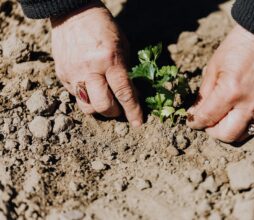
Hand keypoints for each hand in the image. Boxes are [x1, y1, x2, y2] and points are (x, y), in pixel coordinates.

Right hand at [51, 1, 142, 126]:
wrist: (73, 13)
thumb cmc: (104, 28)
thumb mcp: (123, 46)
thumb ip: (127, 71)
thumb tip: (132, 94)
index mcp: (109, 60)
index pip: (123, 92)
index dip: (133, 110)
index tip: (138, 123)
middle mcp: (90, 69)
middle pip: (103, 106)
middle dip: (115, 113)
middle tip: (120, 109)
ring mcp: (73, 73)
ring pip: (87, 107)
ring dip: (99, 109)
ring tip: (105, 101)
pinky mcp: (62, 75)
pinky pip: (75, 96)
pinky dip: (87, 97)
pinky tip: (92, 88)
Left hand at [187, 25, 253, 142]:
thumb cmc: (235, 49)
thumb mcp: (212, 69)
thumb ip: (203, 96)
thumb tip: (195, 115)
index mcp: (230, 91)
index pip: (208, 118)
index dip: (195, 122)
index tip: (191, 121)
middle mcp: (249, 103)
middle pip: (227, 135)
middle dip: (212, 132)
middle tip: (206, 122)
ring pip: (242, 135)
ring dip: (227, 131)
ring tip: (220, 119)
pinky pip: (253, 125)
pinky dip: (240, 124)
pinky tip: (233, 112)